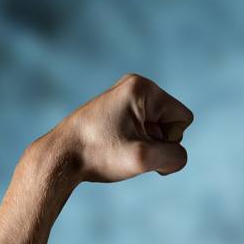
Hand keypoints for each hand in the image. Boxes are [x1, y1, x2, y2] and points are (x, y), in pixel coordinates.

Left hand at [48, 73, 193, 182]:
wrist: (61, 157)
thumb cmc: (98, 154)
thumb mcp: (145, 158)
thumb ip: (175, 156)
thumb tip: (176, 156)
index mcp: (142, 88)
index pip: (183, 118)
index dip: (170, 140)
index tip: (142, 146)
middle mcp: (135, 85)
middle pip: (172, 122)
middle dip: (159, 143)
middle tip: (130, 151)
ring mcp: (125, 97)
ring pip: (159, 129)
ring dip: (148, 146)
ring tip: (121, 150)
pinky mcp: (118, 110)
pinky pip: (145, 129)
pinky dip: (138, 144)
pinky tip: (117, 149)